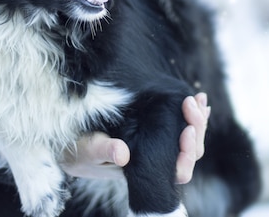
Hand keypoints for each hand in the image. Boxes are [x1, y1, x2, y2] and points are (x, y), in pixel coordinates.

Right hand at [60, 93, 210, 182]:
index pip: (179, 170)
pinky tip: (197, 100)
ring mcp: (156, 146)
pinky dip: (189, 113)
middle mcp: (155, 160)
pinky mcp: (152, 132)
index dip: (188, 153)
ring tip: (198, 98)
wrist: (70, 145)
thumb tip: (122, 154)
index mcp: (144, 170)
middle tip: (192, 102)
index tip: (187, 129)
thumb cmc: (77, 152)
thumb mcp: (87, 150)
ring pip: (188, 140)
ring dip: (196, 118)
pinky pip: (178, 126)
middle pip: (190, 153)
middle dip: (196, 127)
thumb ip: (103, 151)